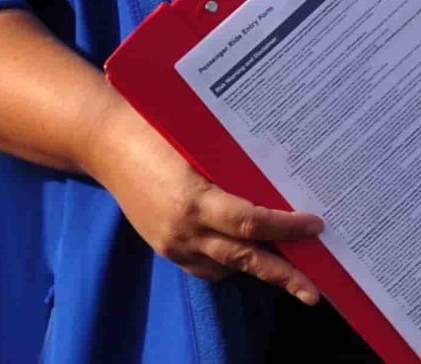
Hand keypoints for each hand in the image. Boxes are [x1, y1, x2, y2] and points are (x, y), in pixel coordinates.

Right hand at [89, 109, 323, 303]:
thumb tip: (278, 180)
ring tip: (291, 269)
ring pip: (226, 268)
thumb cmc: (154, 128)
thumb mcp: (197, 142)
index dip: (286, 228)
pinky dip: (230, 263)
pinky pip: (206, 266)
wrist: (106, 143)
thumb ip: (232, 164)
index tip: (315, 225)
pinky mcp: (165, 249)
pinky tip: (250, 251)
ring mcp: (172, 244)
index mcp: (193, 200)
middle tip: (314, 292)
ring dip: (259, 269)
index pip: (251, 223)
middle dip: (283, 276)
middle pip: (244, 259)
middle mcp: (183, 230)